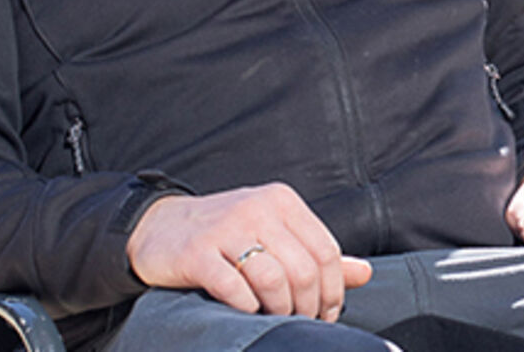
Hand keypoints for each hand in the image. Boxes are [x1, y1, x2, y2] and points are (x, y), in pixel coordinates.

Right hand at [126, 183, 371, 318]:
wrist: (158, 226)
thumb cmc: (225, 233)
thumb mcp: (274, 232)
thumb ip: (316, 252)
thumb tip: (365, 273)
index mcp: (282, 201)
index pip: (326, 251)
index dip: (333, 290)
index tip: (327, 313)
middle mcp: (257, 209)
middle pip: (304, 269)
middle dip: (308, 306)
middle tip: (301, 322)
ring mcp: (225, 229)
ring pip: (274, 279)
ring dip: (280, 310)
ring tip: (276, 319)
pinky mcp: (196, 253)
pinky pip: (233, 288)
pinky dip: (246, 307)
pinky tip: (246, 310)